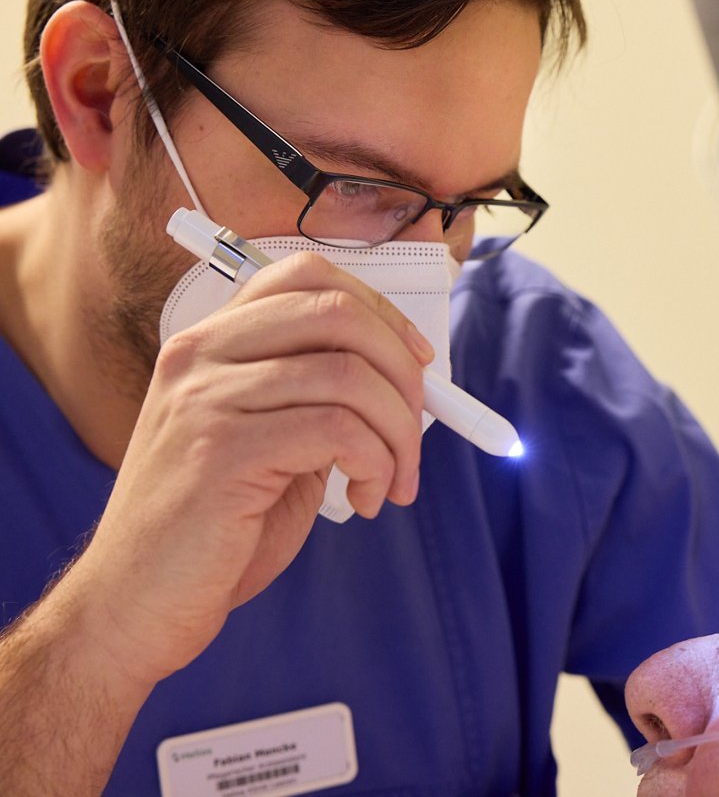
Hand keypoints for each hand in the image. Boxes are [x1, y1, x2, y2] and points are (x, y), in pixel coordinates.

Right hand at [69, 252, 429, 684]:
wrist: (136, 606)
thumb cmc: (215, 529)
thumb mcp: (272, 443)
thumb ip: (321, 398)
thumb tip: (408, 373)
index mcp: (211, 343)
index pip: (307, 276)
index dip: (380, 310)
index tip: (418, 361)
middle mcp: (201, 356)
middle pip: (337, 314)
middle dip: (403, 374)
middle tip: (414, 434)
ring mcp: (206, 400)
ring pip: (349, 376)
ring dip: (398, 434)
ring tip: (390, 481)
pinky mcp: (221, 452)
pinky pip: (338, 430)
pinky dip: (376, 464)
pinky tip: (365, 499)